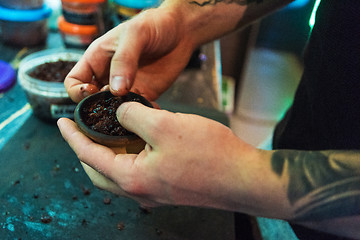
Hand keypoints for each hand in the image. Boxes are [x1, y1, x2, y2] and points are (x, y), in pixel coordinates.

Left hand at [57, 102, 258, 208]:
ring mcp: (155, 192)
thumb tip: (121, 112)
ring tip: (110, 130)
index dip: (73, 137)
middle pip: (100, 170)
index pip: (89, 157)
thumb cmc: (207, 154)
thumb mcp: (164, 126)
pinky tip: (140, 137)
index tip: (61, 122)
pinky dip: (132, 153)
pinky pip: (140, 170)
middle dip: (87, 148)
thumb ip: (133, 116)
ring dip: (112, 151)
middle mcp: (140, 191)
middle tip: (83, 129)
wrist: (243, 178)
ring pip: (121, 170)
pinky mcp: (169, 187)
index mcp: (132, 179)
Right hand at [65, 7, 194, 102]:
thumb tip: (115, 90)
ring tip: (134, 109)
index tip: (92, 92)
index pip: (74, 82)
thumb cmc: (153, 25)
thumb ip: (123, 61)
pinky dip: (141, 114)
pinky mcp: (145, 94)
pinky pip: (137, 110)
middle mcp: (108, 76)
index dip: (77, 91)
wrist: (181, 31)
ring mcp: (126, 87)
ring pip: (114, 109)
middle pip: (92, 100)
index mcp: (97, 59)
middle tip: (117, 103)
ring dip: (121, 114)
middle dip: (100, 107)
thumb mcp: (134, 35)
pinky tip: (149, 110)